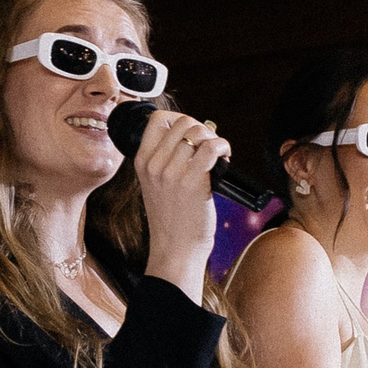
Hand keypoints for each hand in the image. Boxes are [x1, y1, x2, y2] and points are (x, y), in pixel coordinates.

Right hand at [134, 108, 228, 295]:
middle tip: (209, 145)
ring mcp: (172, 173)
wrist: (175, 249)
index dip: (179, 118)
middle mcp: (154, 164)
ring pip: (198, 132)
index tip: (191, 132)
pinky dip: (223, 146)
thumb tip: (191, 136)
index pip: (156, 119)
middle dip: (201, 128)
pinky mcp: (192, 182)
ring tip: (218, 154)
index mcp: (142, 162)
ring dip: (215, 139)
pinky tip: (225, 157)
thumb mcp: (155, 186)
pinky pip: (211, 147)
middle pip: (182, 122)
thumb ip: (164, 161)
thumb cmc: (171, 220)